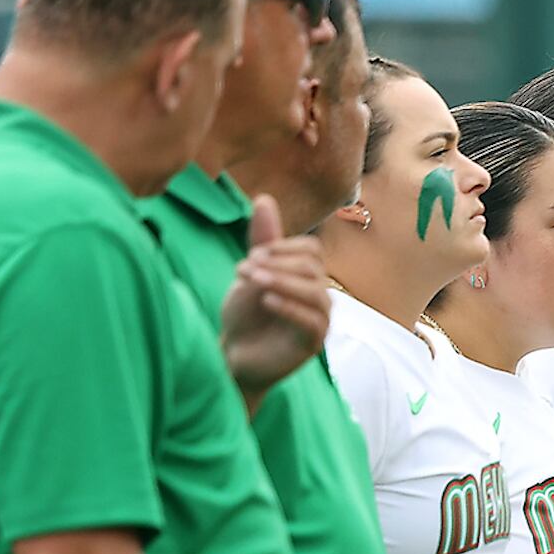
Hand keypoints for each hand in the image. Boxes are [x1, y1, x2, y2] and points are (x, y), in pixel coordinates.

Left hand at [221, 195, 329, 403]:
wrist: (234, 356)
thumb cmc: (244, 315)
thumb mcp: (250, 272)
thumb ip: (262, 240)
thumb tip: (264, 198)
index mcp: (307, 277)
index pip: (311, 250)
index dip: (282, 247)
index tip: (251, 256)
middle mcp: (319, 296)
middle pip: (313, 267)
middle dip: (278, 263)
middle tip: (244, 269)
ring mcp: (319, 321)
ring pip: (315, 292)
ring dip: (282, 282)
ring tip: (254, 282)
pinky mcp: (312, 344)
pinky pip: (312, 321)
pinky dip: (289, 307)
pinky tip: (266, 301)